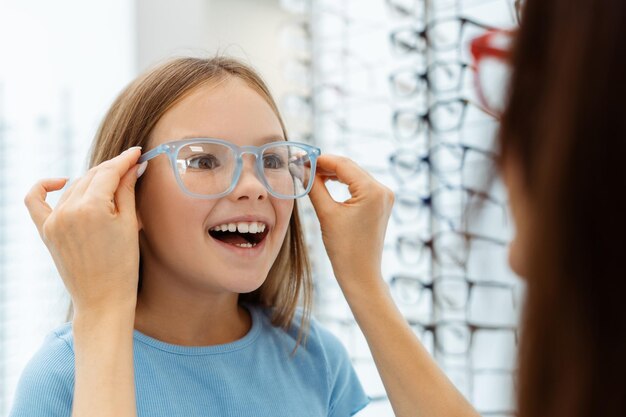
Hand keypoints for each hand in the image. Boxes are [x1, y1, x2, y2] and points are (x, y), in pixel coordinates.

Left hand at [24, 147, 146, 316]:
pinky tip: (60, 182)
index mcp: (91, 207)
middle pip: (92, 176)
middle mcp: (68, 210)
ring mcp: (54, 220)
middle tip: (131, 167)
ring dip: (92, 180)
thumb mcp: (129, 225)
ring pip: (74, 186)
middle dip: (112, 169)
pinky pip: (35, 200)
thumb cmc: (123, 266)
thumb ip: (127, 190)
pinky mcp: (45, 231)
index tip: (138, 152)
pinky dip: (44, 186)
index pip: (109, 172)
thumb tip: (134, 166)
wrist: (102, 299)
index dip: (125, 160)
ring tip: (111, 182)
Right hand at [308, 155, 393, 288]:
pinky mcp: (380, 204)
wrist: (360, 274)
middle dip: (325, 165)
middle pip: (349, 167)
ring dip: (333, 173)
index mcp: (372, 191)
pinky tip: (326, 182)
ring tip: (310, 174)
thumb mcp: (326, 214)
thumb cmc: (344, 249)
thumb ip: (314, 187)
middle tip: (301, 165)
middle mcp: (383, 190)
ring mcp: (384, 197)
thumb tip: (301, 169)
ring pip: (354, 175)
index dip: (319, 160)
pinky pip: (359, 186)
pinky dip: (342, 183)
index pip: (342, 164)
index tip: (300, 159)